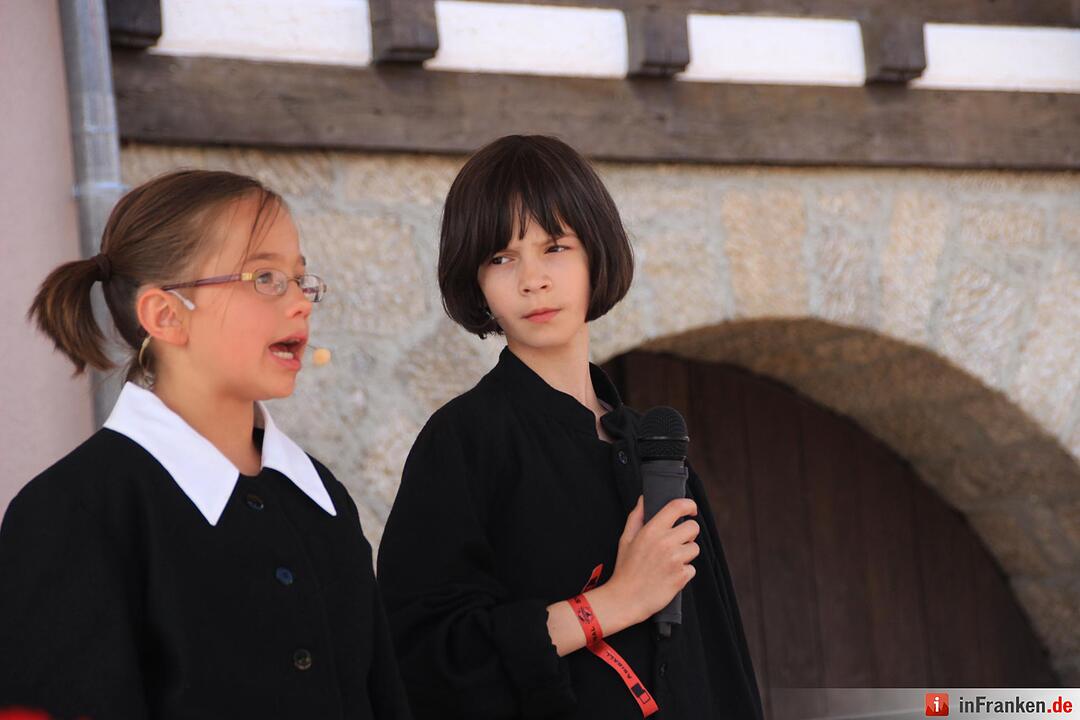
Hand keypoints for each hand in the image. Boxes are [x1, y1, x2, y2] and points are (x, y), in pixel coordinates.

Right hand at [606, 495, 699, 624]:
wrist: (626, 599)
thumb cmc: (625, 569)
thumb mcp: (626, 539)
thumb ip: (636, 517)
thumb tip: (643, 499)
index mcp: (652, 530)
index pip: (677, 507)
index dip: (688, 505)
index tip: (690, 509)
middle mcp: (665, 542)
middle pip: (693, 528)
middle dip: (688, 533)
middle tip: (677, 541)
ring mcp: (675, 560)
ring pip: (695, 548)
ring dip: (686, 554)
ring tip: (670, 561)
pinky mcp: (681, 576)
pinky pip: (692, 568)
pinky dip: (684, 572)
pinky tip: (669, 575)